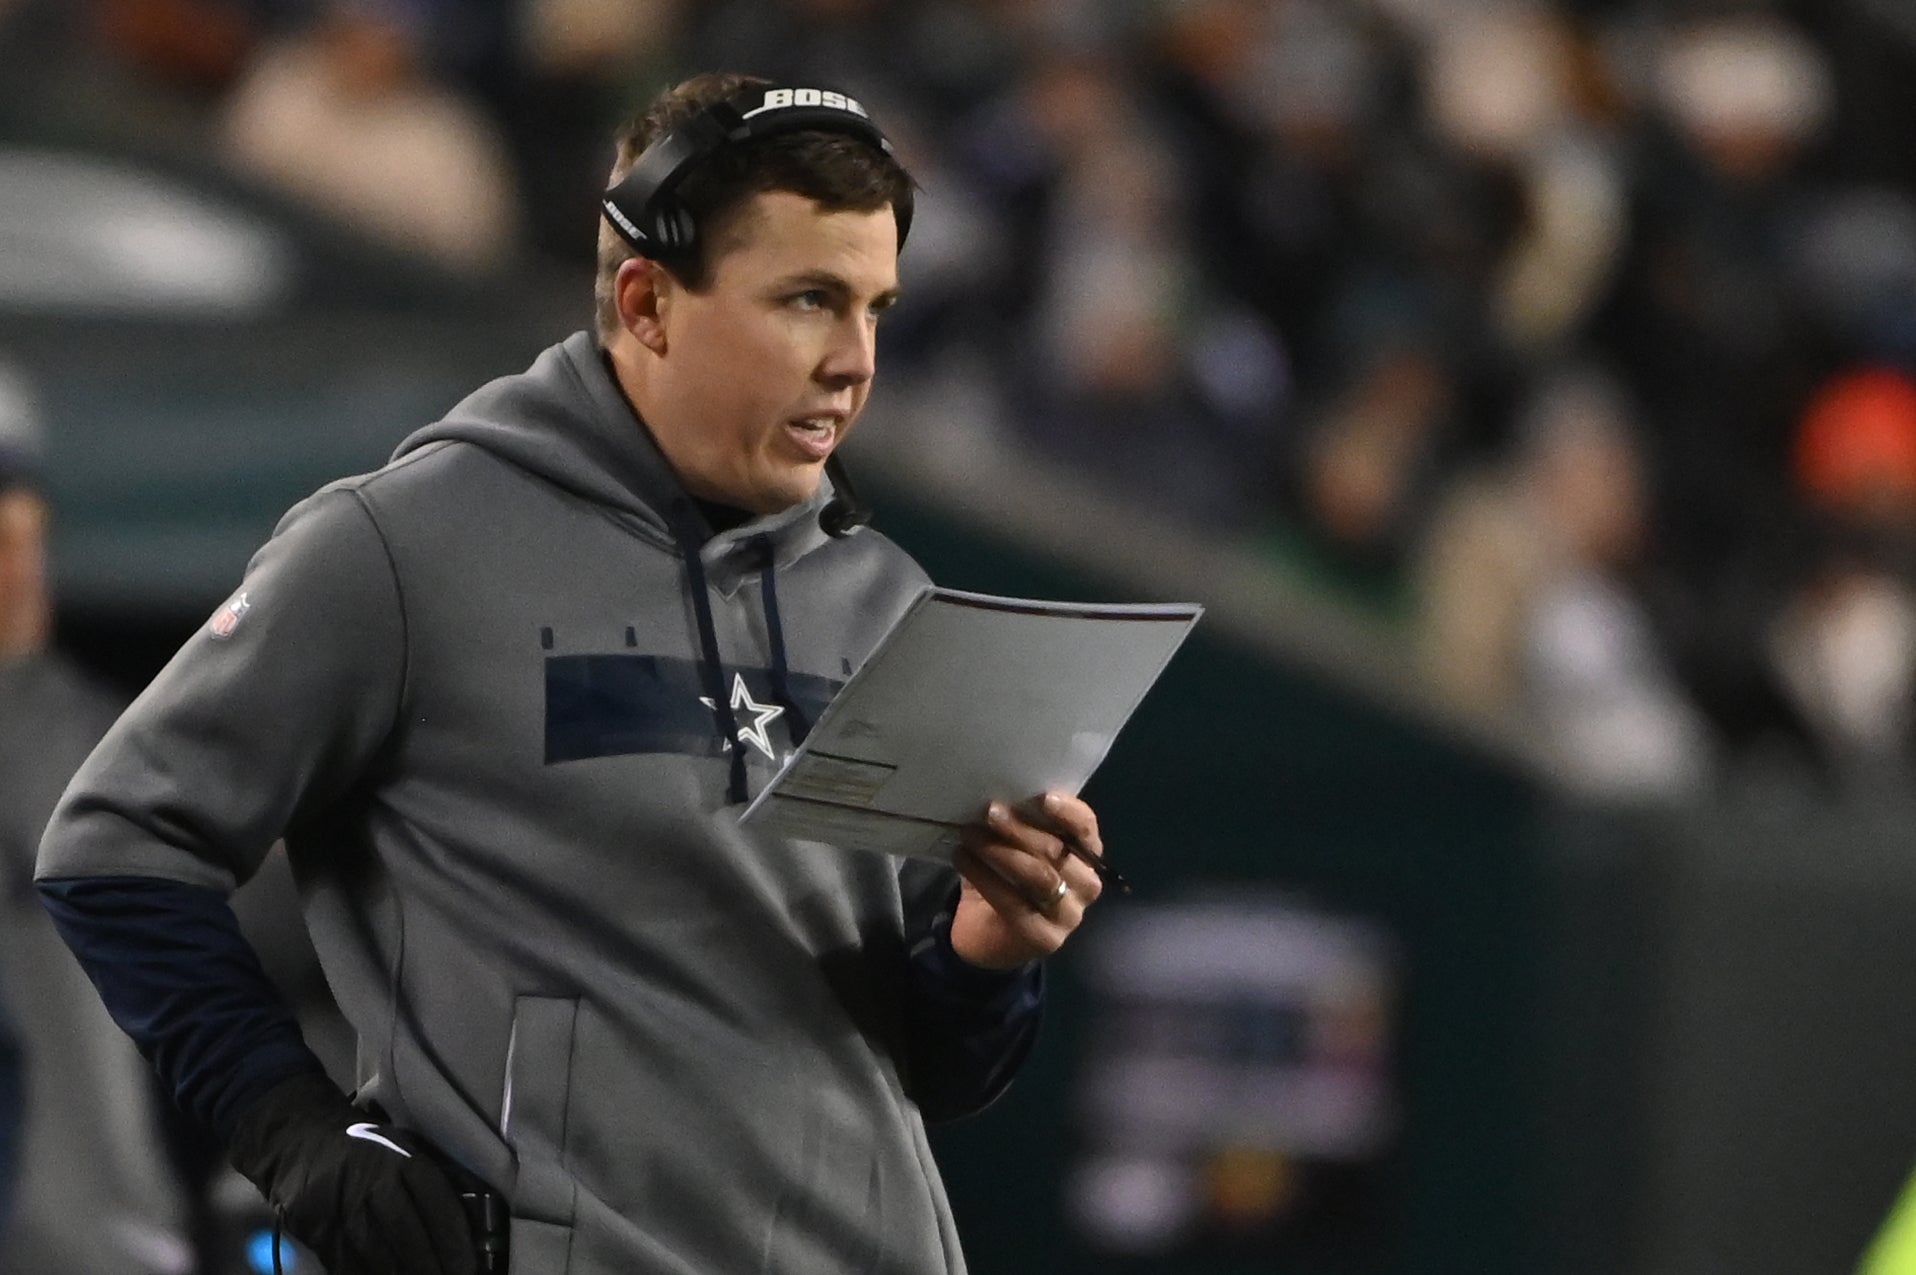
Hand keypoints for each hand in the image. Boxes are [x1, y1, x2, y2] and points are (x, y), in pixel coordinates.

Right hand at [226, 1072, 478, 1274]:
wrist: (296, 1135)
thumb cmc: (362, 1145)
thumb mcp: (402, 1146)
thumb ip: (433, 1179)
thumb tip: (471, 1219)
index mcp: (403, 1159)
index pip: (438, 1205)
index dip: (455, 1242)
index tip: (467, 1266)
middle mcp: (373, 1183)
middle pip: (408, 1237)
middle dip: (431, 1268)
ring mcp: (341, 1208)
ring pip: (377, 1257)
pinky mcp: (315, 1228)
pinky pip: (345, 1265)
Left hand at [949, 790, 1104, 969]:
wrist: (988, 937)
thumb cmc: (1006, 880)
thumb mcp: (1014, 846)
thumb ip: (1018, 825)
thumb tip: (999, 797)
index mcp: (1085, 856)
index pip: (1087, 829)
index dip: (1069, 812)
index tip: (1043, 797)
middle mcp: (1086, 885)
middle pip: (1059, 851)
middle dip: (1021, 828)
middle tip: (989, 811)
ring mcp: (1069, 915)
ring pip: (1039, 876)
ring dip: (1001, 851)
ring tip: (969, 835)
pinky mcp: (1046, 938)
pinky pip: (1015, 904)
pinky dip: (985, 878)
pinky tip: (963, 859)